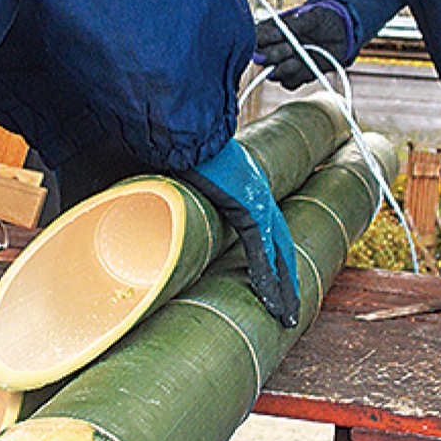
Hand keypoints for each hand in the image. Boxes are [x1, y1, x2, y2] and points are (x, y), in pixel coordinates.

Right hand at [187, 139, 299, 327]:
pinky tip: (275, 302)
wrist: (178, 125)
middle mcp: (257, 193)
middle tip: (288, 308)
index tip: (275, 279)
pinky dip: (269, 279)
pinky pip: (263, 252)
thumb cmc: (172, 147)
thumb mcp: (178, 182)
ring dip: (285, 287)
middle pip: (281, 244)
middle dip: (287, 277)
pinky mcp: (248, 207)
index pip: (266, 229)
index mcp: (244, 186)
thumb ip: (177, 203)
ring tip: (287, 316)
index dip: (274, 257)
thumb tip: (152, 220)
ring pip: (279, 253)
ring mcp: (257, 200)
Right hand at [254, 0, 353, 88]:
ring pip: (273, 75)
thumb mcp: (313, 16)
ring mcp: (283, 64)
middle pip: (260, 59)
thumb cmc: (324, 20)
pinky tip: (307, 67)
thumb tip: (282, 30)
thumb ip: (297, 23)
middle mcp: (273, 49)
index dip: (262, 39)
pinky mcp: (296, 76)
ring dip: (283, 69)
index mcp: (271, 31)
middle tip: (290, 48)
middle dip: (273, 56)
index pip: (255, 37)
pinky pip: (289, 84)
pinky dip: (297, 77)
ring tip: (297, 60)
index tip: (279, 35)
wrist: (342, 34)